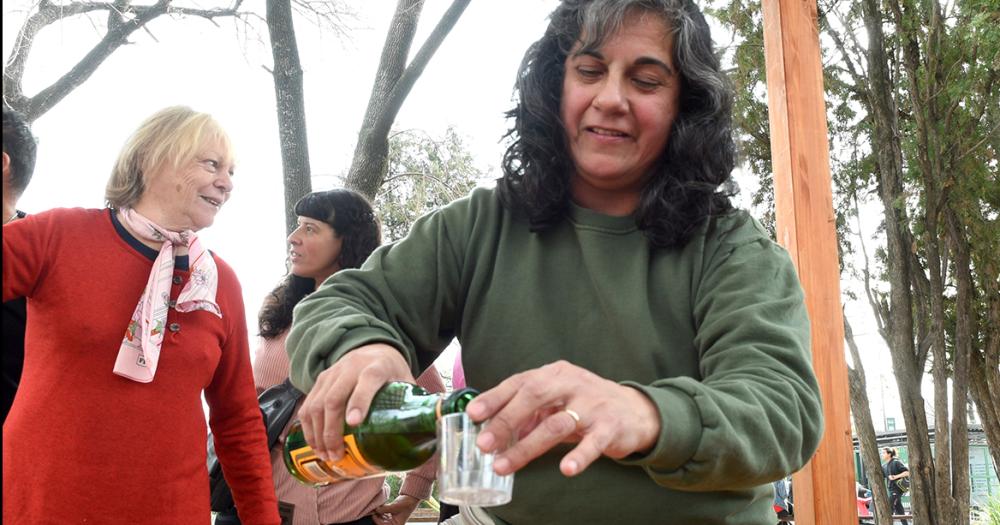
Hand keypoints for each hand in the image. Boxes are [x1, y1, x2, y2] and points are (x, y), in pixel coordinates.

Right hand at [297, 343, 412, 460]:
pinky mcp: (321, 380)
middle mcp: (351, 368)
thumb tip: (431, 430)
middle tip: (337, 454)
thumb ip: (414, 403)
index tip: (354, 423)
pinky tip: (315, 444)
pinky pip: (308, 404)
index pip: (367, 381)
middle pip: (335, 398)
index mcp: (377, 367)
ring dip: (318, 433)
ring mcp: (333, 373)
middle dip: (332, 430)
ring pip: (317, 403)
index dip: (360, 402)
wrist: (374, 348)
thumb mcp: (406, 381)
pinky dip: (309, 427)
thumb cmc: (392, 371)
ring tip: (326, 455)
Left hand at [373, 494, 419, 524]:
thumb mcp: (395, 506)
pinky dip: (381, 510)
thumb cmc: (406, 503)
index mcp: (396, 524)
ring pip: (381, 518)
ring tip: (377, 506)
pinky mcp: (390, 514)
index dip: (377, 520)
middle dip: (377, 516)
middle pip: (381, 522)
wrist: (411, 498)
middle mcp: (394, 523)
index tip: (373, 514)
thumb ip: (385, 509)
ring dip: (378, 512)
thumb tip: (376, 510)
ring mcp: (392, 519)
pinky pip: (383, 514)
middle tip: (374, 509)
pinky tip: (380, 505)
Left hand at [465, 360, 660, 476]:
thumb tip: (494, 431)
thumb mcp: (557, 399)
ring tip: (504, 466)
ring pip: (556, 424)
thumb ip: (528, 412)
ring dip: (527, 447)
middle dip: (505, 421)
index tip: (472, 415)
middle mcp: (571, 384)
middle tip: (483, 444)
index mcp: (554, 374)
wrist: (635, 410)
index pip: (519, 382)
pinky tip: (566, 469)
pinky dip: (579, 456)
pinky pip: (593, 442)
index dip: (494, 398)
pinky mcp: (610, 427)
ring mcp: (592, 405)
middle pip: (534, 397)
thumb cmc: (586, 403)